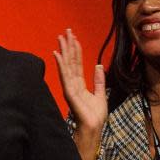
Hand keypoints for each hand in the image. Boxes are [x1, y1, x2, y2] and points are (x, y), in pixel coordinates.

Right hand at [53, 29, 106, 159]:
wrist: (94, 128)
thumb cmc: (96, 115)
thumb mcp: (101, 94)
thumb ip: (99, 80)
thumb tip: (98, 65)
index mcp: (80, 84)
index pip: (77, 63)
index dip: (75, 50)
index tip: (73, 37)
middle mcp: (73, 84)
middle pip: (70, 61)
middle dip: (68, 46)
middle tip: (66, 31)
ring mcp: (70, 87)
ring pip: (66, 65)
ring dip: (63, 51)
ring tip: (61, 38)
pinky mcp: (69, 92)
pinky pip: (65, 76)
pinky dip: (61, 64)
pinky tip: (58, 54)